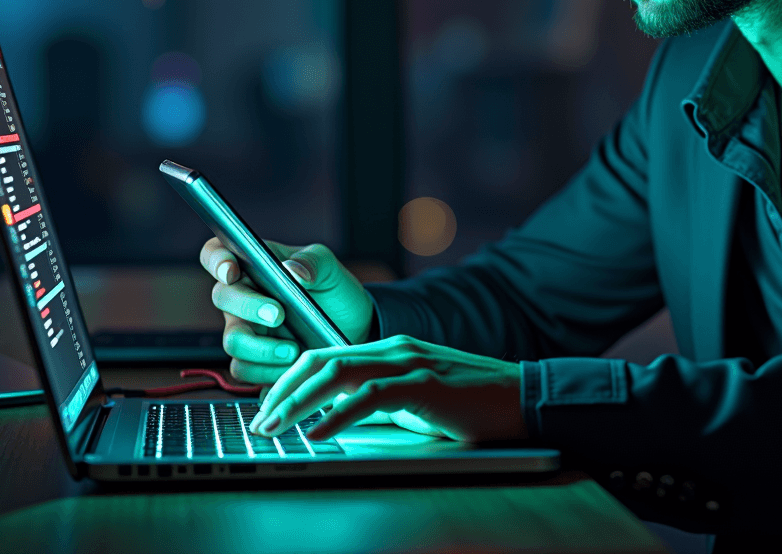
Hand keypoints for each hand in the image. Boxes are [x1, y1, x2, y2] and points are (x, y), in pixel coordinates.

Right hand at [199, 237, 374, 384]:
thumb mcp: (329, 268)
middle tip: (278, 315)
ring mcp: (246, 330)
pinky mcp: (255, 361)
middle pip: (223, 297)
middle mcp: (244, 297)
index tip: (231, 271)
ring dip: (261, 348)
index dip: (216, 260)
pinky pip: (245, 370)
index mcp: (255, 265)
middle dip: (248, 306)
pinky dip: (268, 372)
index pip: (217, 253)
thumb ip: (312, 261)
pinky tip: (293, 367)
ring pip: (233, 340)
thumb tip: (292, 270)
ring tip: (294, 350)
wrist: (354, 328)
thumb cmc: (334, 291)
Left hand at [247, 335, 526, 443]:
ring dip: (301, 402)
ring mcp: (409, 362)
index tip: (268, 405)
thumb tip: (336, 419)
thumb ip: (379, 402)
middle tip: (261, 420)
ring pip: (339, 373)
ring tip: (276, 427)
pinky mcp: (424, 384)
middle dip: (284, 390)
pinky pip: (371, 396)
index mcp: (390, 349)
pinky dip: (340, 415)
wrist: (520, 396)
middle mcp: (394, 348)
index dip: (291, 378)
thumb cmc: (471, 403)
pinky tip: (320, 433)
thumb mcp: (416, 399)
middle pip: (323, 360)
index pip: (326, 355)